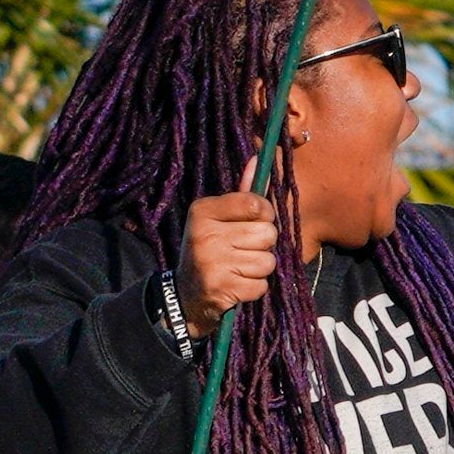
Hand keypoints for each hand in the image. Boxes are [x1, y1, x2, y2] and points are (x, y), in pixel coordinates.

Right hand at [186, 192, 279, 315]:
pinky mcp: (222, 289)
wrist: (185, 294)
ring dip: (259, 268)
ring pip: (268, 261)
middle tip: (243, 250)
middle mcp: (205, 235)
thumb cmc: (209, 249)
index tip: (253, 222)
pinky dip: (254, 287)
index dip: (265, 214)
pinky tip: (236, 284)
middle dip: (263, 244)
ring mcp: (212, 263)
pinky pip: (261, 285)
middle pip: (268, 233)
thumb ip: (242, 194)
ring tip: (239, 268)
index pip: (256, 204)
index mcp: (203, 211)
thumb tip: (260, 159)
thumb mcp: (218, 219)